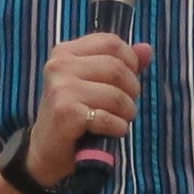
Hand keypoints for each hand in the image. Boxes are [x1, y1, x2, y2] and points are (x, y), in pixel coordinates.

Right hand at [25, 31, 149, 187]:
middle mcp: (59, 66)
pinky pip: (107, 118)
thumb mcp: (96, 83)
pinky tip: (112, 131)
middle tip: (125, 106)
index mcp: (65, 52)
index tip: (127, 82)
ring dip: (127, 112)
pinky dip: (118, 127)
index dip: (130, 62)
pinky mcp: (65, 113)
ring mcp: (60, 89)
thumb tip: (146, 49)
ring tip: (118, 120)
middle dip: (131, 91)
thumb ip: (122, 65)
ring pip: (116, 95)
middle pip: (117, 68)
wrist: (47, 150)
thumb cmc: (75, 114)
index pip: (111, 43)